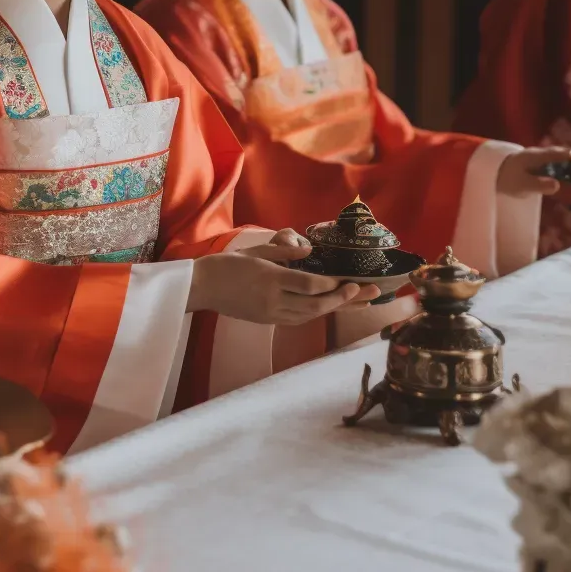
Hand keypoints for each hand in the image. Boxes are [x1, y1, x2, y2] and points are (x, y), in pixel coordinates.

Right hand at [188, 230, 381, 323]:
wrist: (203, 287)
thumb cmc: (227, 264)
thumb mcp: (257, 250)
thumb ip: (285, 252)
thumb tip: (310, 251)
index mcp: (271, 278)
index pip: (310, 286)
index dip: (334, 286)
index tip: (353, 281)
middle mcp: (273, 300)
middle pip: (316, 305)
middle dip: (345, 300)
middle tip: (367, 293)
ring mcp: (271, 314)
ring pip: (310, 316)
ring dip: (335, 309)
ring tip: (358, 302)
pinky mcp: (268, 320)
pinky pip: (299, 319)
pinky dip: (317, 313)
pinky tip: (331, 307)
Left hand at [497, 146, 568, 197]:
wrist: (488, 172)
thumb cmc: (506, 178)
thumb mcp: (522, 184)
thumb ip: (539, 184)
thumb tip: (557, 185)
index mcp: (537, 156)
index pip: (560, 152)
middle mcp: (538, 153)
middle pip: (560, 153)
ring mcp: (536, 157)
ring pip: (556, 158)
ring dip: (569, 163)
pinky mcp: (534, 163)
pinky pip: (551, 163)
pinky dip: (561, 167)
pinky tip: (567, 176)